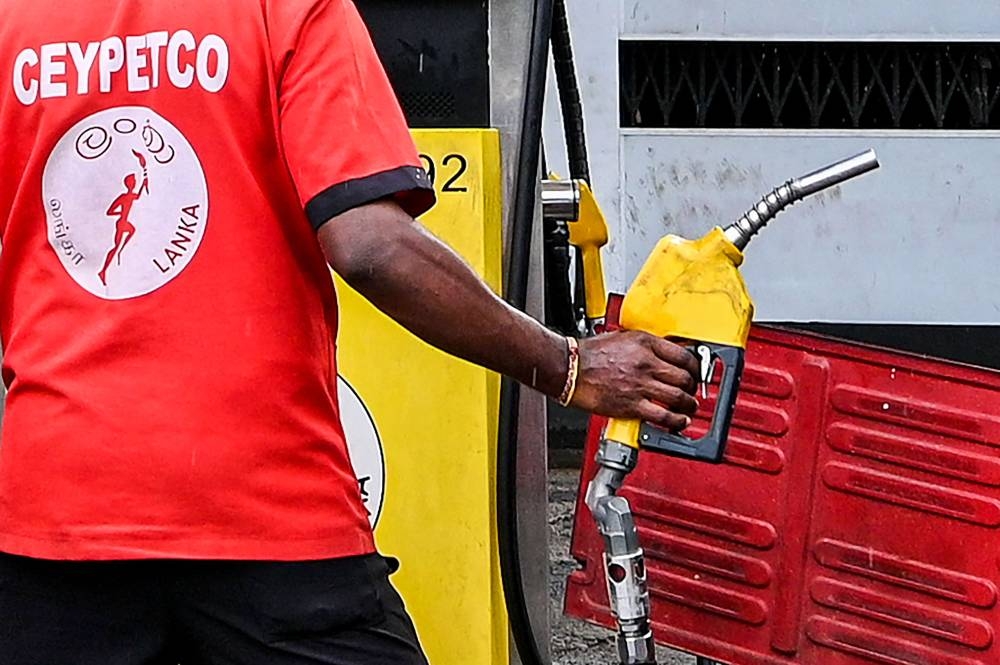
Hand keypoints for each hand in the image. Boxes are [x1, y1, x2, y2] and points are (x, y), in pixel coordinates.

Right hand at [570, 331, 699, 430]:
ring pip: (678, 397)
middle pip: (685, 377)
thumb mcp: (623, 338)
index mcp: (645, 343)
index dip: (695, 366)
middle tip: (692, 390)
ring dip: (688, 404)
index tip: (695, 372)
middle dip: (693, 386)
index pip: (683, 355)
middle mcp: (646, 363)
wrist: (569, 368)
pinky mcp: (632, 405)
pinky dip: (676, 421)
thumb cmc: (590, 354)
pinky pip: (663, 416)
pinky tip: (679, 422)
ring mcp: (640, 385)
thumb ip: (645, 345)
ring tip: (689, 407)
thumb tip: (663, 353)